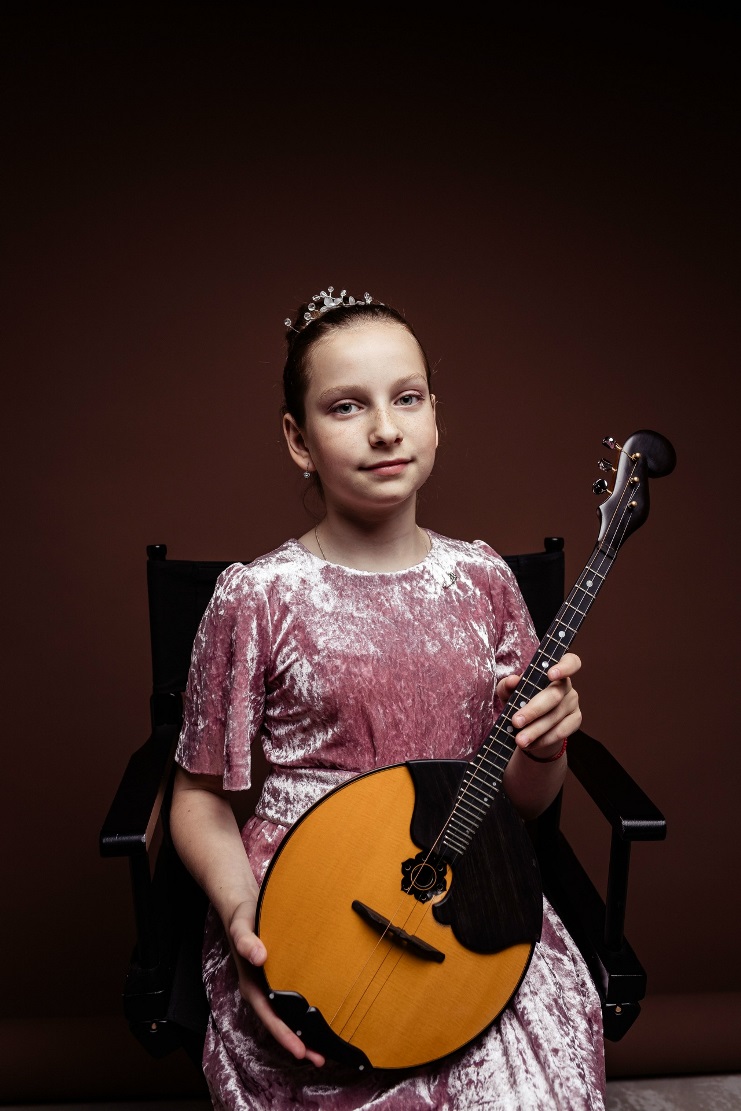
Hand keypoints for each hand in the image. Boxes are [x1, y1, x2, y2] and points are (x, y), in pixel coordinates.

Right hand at [229, 901, 325, 1066]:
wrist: (244, 905)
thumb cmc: (243, 917)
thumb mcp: (242, 927)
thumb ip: (247, 941)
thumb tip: (259, 957)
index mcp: (251, 985)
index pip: (269, 1017)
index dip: (284, 1035)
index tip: (300, 1051)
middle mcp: (262, 991)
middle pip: (280, 1024)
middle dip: (299, 1043)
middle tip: (321, 1059)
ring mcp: (271, 986)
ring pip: (288, 1016)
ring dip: (304, 1033)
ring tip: (325, 1050)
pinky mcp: (282, 977)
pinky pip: (294, 1001)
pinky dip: (305, 1013)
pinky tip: (321, 1018)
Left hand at [496, 651, 581, 759]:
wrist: (531, 725)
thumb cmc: (520, 701)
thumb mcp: (509, 693)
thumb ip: (507, 685)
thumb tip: (512, 681)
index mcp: (554, 671)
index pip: (570, 662)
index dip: (564, 667)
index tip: (550, 674)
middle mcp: (566, 685)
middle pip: (554, 695)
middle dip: (533, 710)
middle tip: (516, 721)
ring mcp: (573, 703)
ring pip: (556, 716)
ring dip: (536, 730)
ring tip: (519, 740)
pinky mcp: (575, 721)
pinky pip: (561, 731)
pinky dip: (544, 739)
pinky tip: (531, 744)